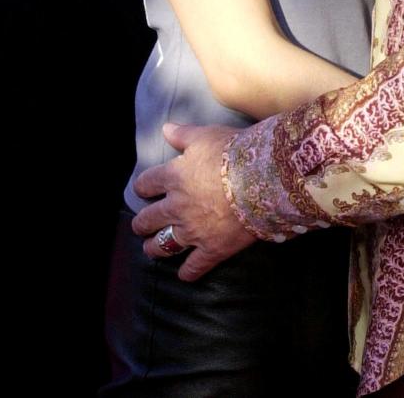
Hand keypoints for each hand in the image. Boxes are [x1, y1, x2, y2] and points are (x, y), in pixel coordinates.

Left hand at [132, 123, 255, 280]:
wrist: (261, 180)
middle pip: (149, 219)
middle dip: (142, 223)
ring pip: (163, 245)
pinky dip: (187, 272)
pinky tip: (184, 274)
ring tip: (151, 249)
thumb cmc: (233, 152)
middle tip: (142, 225)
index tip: (143, 190)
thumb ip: (183, 135)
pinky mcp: (211, 249)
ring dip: (154, 248)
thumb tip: (165, 128)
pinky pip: (194, 267)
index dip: (143, 187)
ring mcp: (192, 231)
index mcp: (173, 178)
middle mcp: (176, 207)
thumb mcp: (206, 136)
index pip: (147, 184)